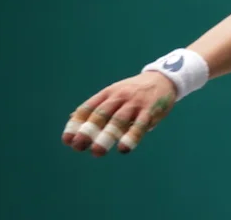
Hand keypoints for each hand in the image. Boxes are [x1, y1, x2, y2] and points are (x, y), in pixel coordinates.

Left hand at [61, 71, 176, 156]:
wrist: (163, 79)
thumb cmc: (134, 91)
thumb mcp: (114, 93)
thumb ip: (96, 106)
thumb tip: (72, 118)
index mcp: (108, 93)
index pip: (88, 108)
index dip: (76, 124)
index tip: (67, 140)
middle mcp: (119, 97)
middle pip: (101, 114)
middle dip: (88, 130)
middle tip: (78, 146)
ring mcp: (135, 103)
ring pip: (118, 120)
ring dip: (107, 135)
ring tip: (97, 152)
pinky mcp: (150, 110)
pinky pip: (140, 124)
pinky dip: (131, 136)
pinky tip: (123, 148)